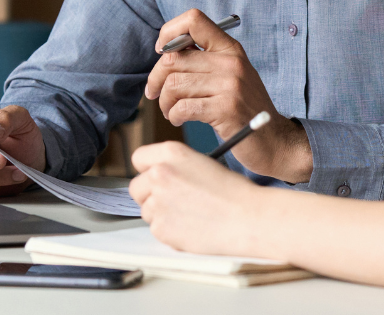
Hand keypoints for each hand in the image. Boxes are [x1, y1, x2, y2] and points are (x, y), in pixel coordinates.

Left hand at [129, 141, 266, 256]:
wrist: (247, 217)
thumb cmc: (233, 192)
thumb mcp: (203, 163)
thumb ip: (176, 167)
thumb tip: (160, 178)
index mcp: (172, 153)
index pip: (139, 158)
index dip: (149, 169)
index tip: (156, 176)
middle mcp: (159, 174)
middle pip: (136, 187)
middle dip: (150, 194)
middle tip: (173, 199)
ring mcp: (157, 202)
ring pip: (147, 210)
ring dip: (162, 213)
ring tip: (190, 213)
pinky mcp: (160, 228)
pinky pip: (157, 229)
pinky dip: (170, 230)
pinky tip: (192, 225)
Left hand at [145, 9, 312, 182]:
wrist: (274, 139)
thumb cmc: (245, 109)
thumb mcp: (232, 75)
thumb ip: (205, 60)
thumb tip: (165, 51)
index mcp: (230, 49)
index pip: (194, 20)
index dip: (169, 32)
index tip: (162, 53)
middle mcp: (231, 62)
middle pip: (173, 59)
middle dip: (156, 80)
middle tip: (155, 94)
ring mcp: (230, 85)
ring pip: (173, 85)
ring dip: (165, 102)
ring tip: (172, 111)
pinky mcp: (226, 109)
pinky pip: (182, 107)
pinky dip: (174, 116)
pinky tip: (180, 120)